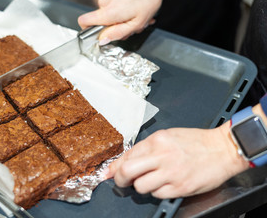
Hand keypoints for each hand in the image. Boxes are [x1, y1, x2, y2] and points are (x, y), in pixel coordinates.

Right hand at [78, 0, 171, 44]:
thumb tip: (103, 40)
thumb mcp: (137, 23)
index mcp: (108, 13)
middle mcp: (104, 4)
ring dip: (124, 20)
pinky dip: (126, 12)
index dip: (90, 31)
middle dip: (116, 28)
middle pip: (101, 24)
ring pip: (110, 17)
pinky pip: (115, 9)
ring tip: (138, 17)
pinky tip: (137, 10)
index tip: (102, 36)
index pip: (83, 22)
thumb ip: (118, 33)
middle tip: (132, 26)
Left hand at [105, 122, 249, 198]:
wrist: (223, 148)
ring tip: (151, 181)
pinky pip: (157, 194)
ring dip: (141, 186)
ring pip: (140, 186)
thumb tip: (125, 160)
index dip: (114, 167)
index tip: (107, 174)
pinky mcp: (180, 186)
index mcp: (157, 140)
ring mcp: (171, 172)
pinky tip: (166, 184)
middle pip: (127, 171)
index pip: (127, 155)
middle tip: (122, 181)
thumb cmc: (196, 142)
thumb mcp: (168, 137)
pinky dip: (158, 192)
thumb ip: (146, 148)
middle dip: (120, 179)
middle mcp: (162, 155)